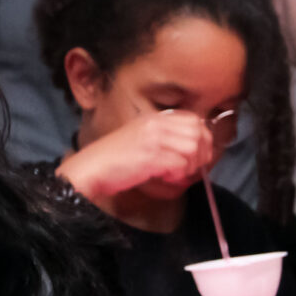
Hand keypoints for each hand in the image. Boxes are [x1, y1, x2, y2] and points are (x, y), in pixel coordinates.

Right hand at [56, 109, 216, 196]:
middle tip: (190, 168)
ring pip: (193, 148)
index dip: (203, 138)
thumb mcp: (142, 138)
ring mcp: (153, 138)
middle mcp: (156, 124)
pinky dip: (178, 175)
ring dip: (189, 166)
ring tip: (176, 174)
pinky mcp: (151, 155)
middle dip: (201, 153)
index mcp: (154, 117)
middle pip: (198, 132)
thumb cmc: (115, 158)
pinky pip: (180, 164)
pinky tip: (166, 178)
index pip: (194, 119)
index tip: (197, 155)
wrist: (92, 167)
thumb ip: (165, 138)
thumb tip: (195, 148)